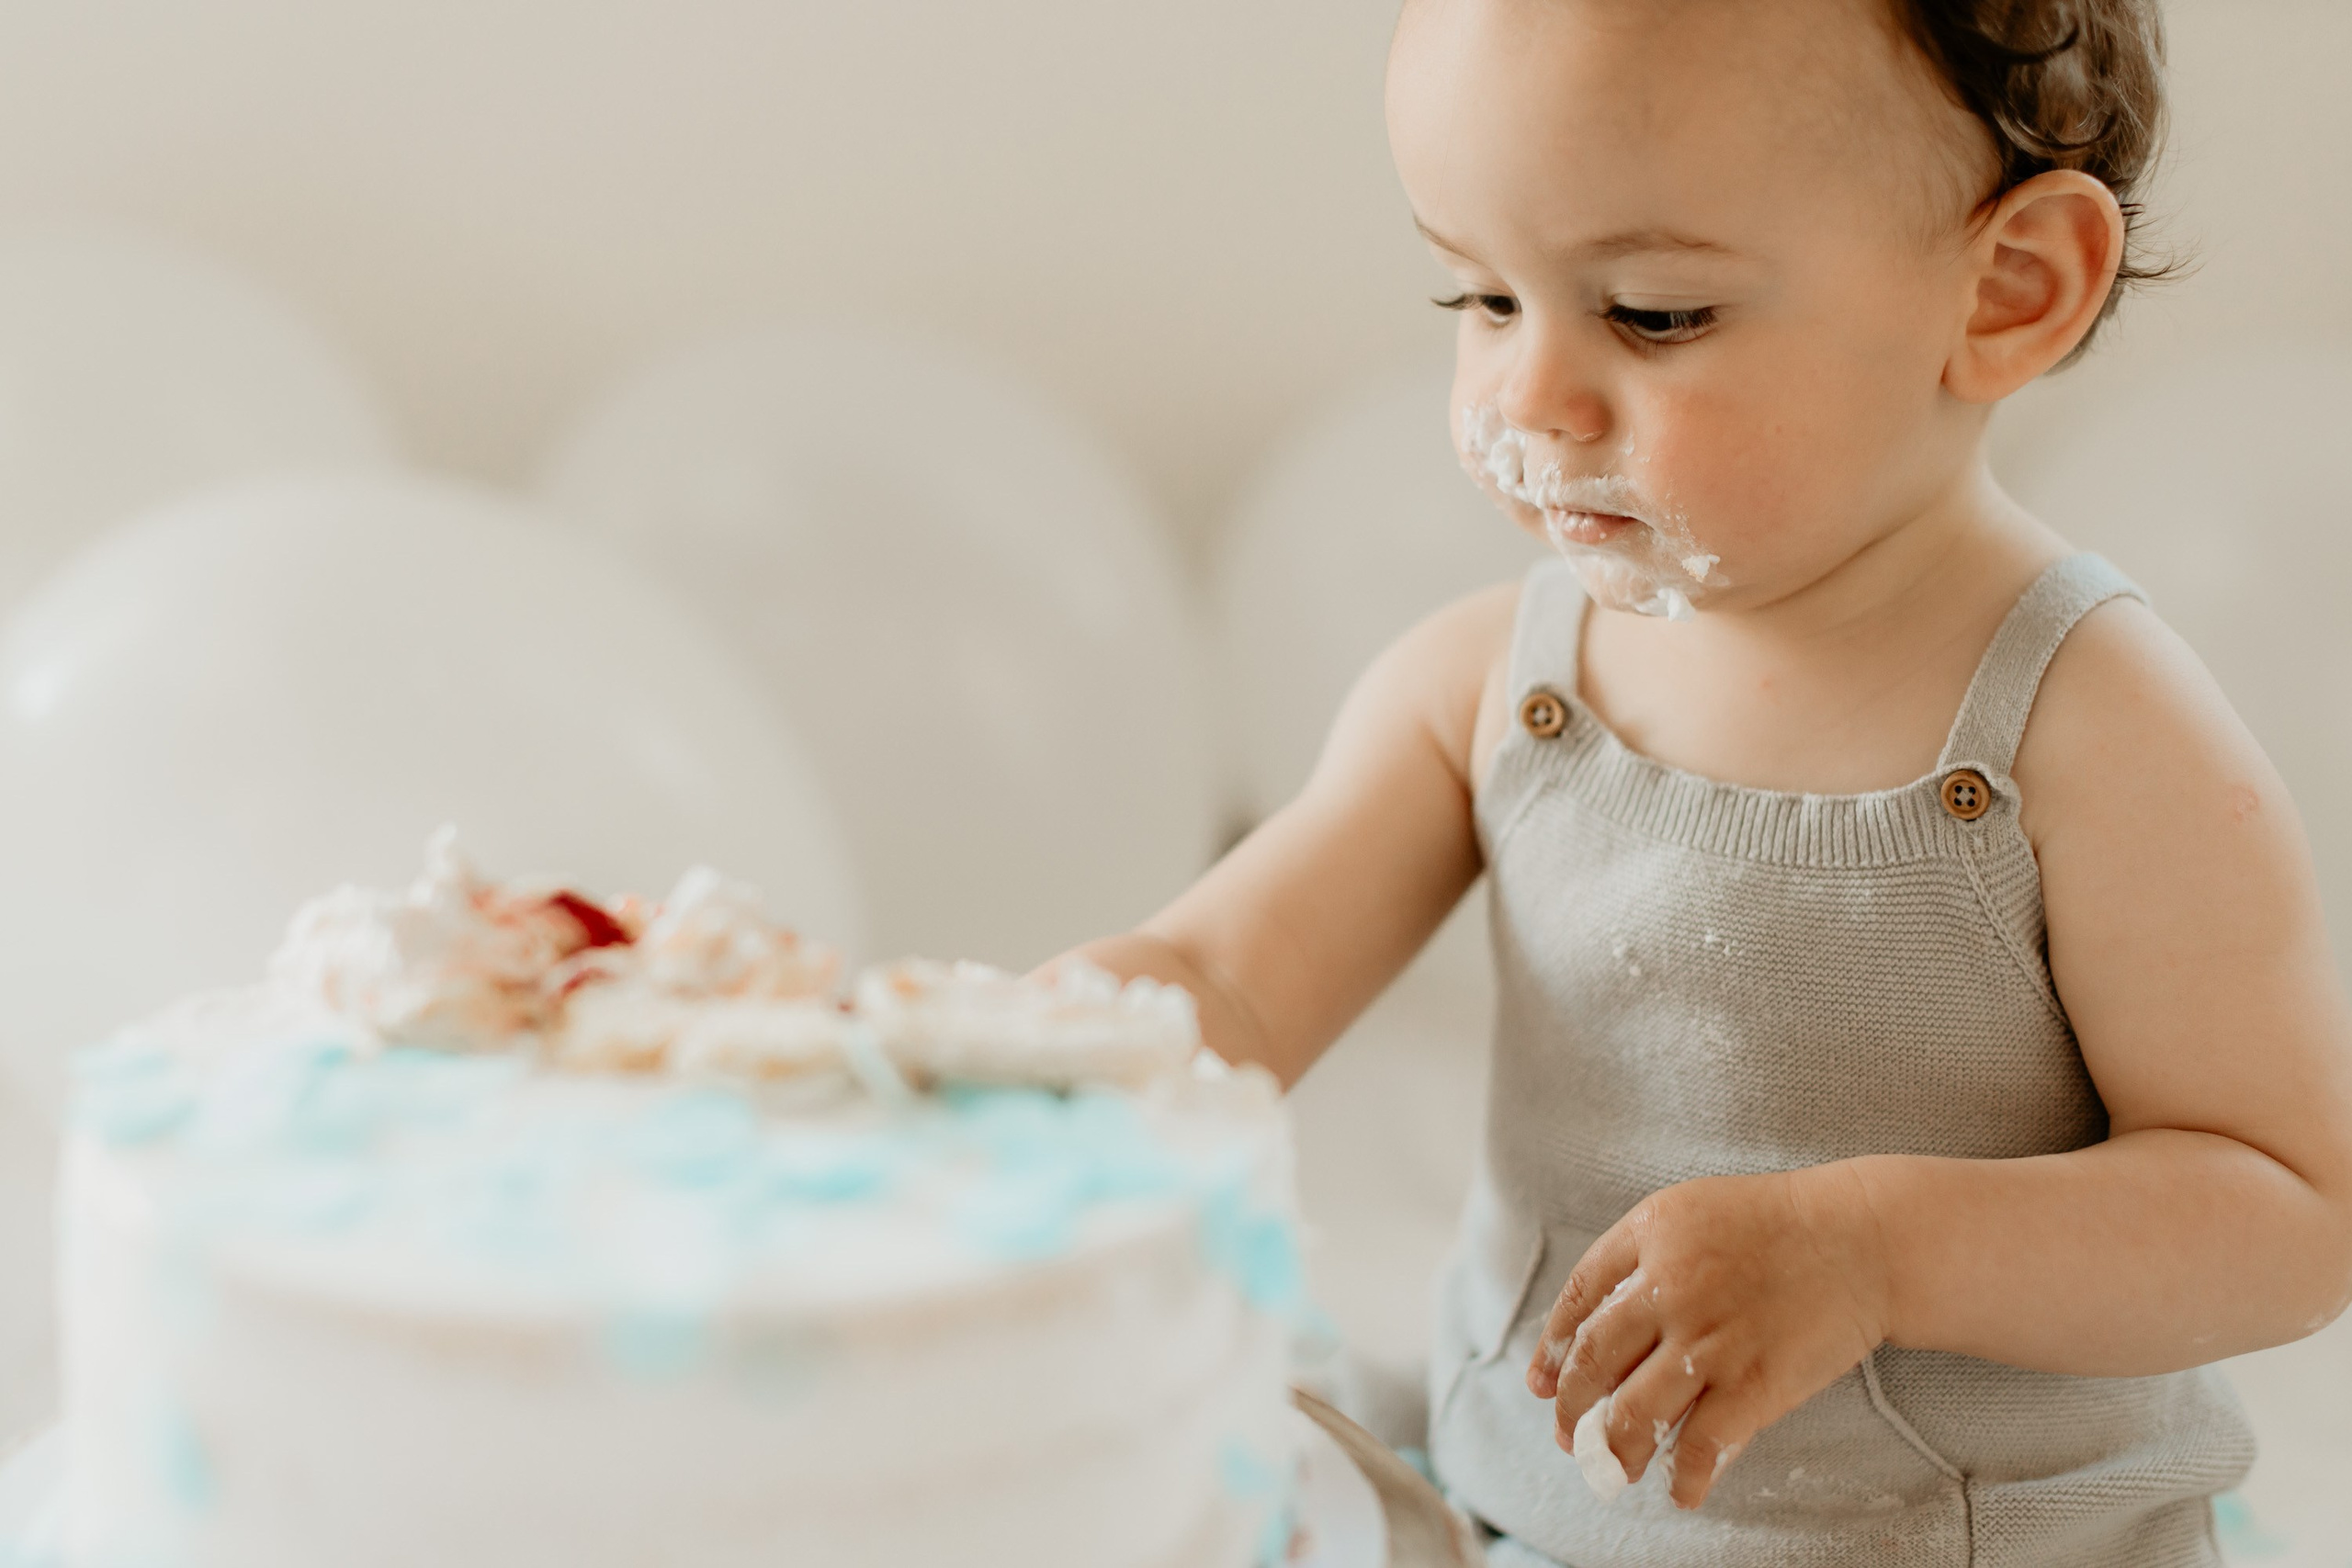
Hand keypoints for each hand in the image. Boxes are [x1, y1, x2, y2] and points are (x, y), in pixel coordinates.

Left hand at [1524, 1163, 1894, 1508]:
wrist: (1866, 1238)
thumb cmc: (1780, 1221)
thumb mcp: (1694, 1210)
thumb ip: (1642, 1255)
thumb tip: (1597, 1320)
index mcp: (1651, 1234)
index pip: (1578, 1299)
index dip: (1552, 1348)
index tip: (1541, 1381)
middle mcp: (1669, 1287)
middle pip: (1594, 1363)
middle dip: (1570, 1408)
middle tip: (1566, 1436)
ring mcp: (1709, 1340)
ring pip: (1633, 1414)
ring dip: (1612, 1452)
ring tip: (1609, 1471)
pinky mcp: (1753, 1384)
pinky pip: (1700, 1446)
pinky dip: (1683, 1478)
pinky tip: (1679, 1492)